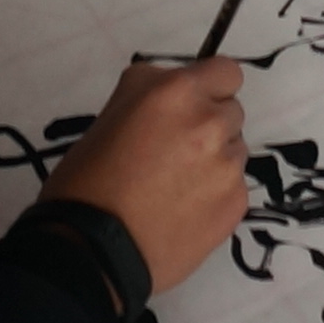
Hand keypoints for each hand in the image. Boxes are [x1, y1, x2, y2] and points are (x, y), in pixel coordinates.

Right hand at [43, 57, 250, 295]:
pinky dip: (214, 194)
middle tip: (173, 152)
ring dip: (213, 160)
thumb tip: (175, 94)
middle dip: (208, 125)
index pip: (225, 72)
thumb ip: (152, 92)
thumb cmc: (87, 179)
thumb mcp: (112, 113)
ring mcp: (227, 165)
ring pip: (234, 150)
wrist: (93, 250)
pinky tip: (181, 211)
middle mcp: (211, 123)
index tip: (190, 106)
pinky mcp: (236, 203)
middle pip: (231, 111)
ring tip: (174, 187)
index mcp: (176, 93)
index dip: (208, 87)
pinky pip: (233, 186)